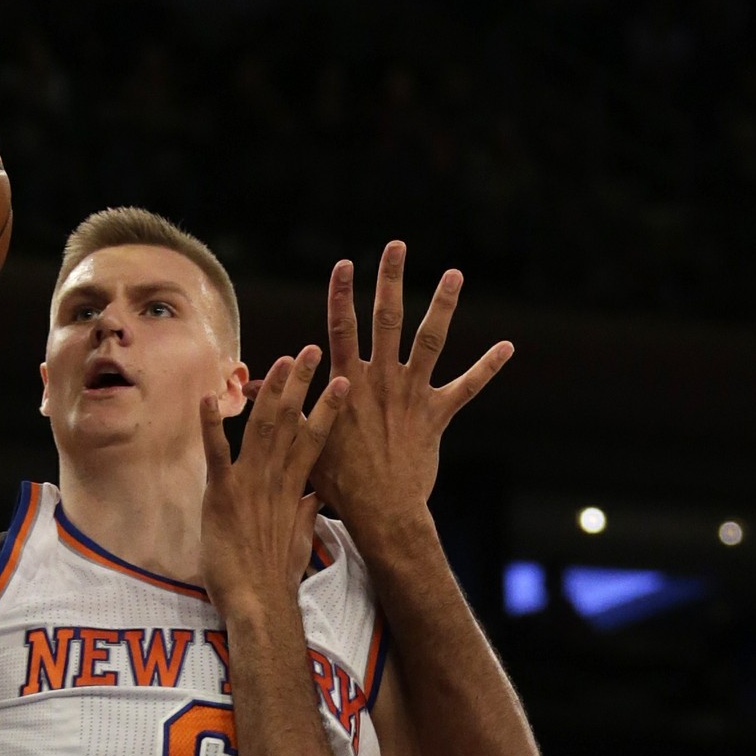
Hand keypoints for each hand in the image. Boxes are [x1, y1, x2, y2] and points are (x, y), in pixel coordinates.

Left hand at [199, 347, 347, 616]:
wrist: (259, 602)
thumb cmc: (275, 577)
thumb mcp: (297, 537)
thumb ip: (305, 510)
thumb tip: (314, 494)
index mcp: (293, 487)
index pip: (314, 438)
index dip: (327, 408)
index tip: (342, 381)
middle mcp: (275, 479)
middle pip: (292, 422)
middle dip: (301, 384)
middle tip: (310, 351)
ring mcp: (250, 484)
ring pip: (262, 428)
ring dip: (269, 393)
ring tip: (277, 363)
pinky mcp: (222, 495)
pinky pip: (216, 454)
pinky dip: (213, 426)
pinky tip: (208, 398)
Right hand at [311, 244, 511, 537]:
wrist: (381, 509)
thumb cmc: (338, 481)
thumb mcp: (304, 441)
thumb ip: (283, 409)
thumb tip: (247, 393)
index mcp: (347, 383)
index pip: (340, 328)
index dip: (341, 294)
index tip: (344, 264)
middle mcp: (381, 380)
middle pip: (386, 319)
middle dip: (390, 280)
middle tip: (396, 246)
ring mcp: (412, 394)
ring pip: (430, 340)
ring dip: (442, 305)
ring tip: (454, 274)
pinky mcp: (437, 415)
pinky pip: (467, 387)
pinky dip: (487, 367)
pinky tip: (507, 347)